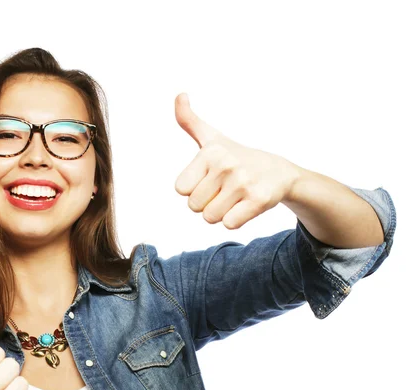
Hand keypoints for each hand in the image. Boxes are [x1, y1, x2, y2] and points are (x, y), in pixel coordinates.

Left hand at [174, 93, 300, 229]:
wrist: (280, 172)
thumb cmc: (238, 157)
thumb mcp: (213, 138)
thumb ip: (190, 121)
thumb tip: (179, 95)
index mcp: (210, 152)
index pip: (181, 189)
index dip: (194, 189)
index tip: (210, 178)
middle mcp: (226, 165)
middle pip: (194, 206)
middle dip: (207, 203)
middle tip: (225, 190)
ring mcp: (243, 182)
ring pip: (210, 218)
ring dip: (221, 213)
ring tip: (235, 197)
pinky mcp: (259, 200)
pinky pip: (229, 224)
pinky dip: (236, 220)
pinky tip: (246, 205)